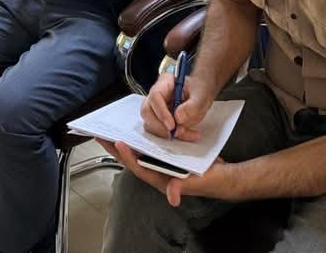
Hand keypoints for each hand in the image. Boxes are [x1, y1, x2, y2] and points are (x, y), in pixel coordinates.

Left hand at [96, 139, 228, 206]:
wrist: (223, 176)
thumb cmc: (210, 180)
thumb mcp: (197, 183)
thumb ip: (182, 188)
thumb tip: (172, 196)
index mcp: (161, 179)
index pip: (139, 167)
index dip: (127, 156)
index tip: (118, 143)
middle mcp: (159, 171)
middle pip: (134, 159)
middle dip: (118, 149)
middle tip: (102, 136)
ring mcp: (163, 163)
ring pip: (140, 151)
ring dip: (127, 141)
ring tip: (114, 130)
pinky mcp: (169, 155)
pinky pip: (152, 145)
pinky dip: (143, 137)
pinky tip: (138, 128)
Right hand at [142, 72, 213, 142]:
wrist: (202, 95)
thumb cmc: (200, 89)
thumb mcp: (201, 94)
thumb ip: (193, 105)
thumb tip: (178, 118)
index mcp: (164, 82)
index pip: (155, 96)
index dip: (161, 112)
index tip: (172, 125)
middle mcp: (156, 96)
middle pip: (147, 111)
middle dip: (158, 126)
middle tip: (173, 133)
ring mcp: (156, 109)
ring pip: (151, 124)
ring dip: (167, 133)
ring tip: (187, 133)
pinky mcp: (161, 121)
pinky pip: (161, 132)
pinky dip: (175, 137)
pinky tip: (190, 134)